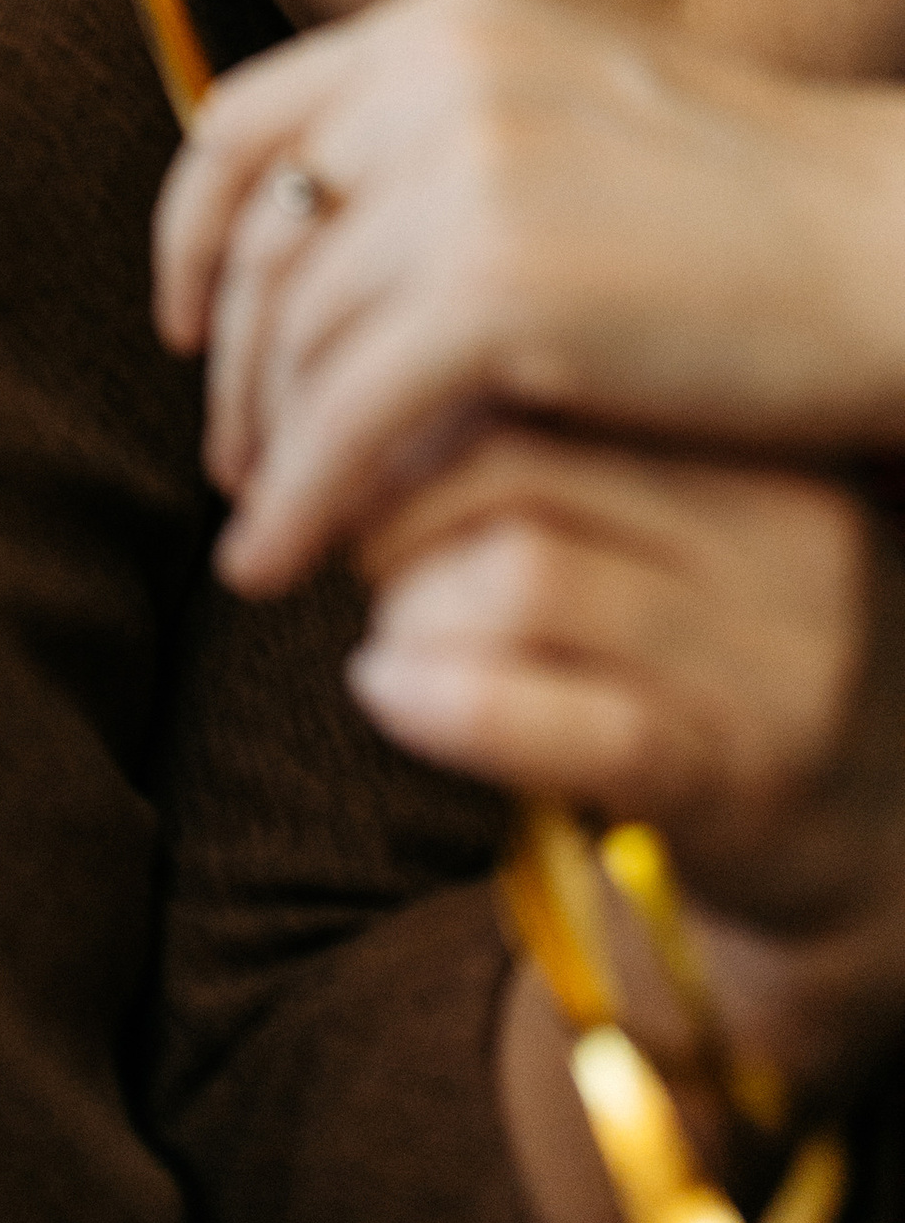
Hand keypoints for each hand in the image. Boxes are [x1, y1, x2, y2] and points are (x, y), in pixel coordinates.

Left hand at [151, 0, 904, 594]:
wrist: (899, 244)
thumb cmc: (763, 207)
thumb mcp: (581, 109)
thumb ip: (459, 132)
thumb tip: (341, 208)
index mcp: (445, 21)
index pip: (246, 120)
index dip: (194, 234)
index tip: (186, 325)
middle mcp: (435, 76)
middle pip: (259, 240)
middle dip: (229, 360)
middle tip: (231, 456)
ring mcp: (465, 177)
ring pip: (292, 335)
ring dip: (261, 443)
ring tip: (266, 519)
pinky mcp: (498, 291)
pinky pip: (342, 415)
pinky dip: (294, 498)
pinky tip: (278, 563)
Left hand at [354, 431, 904, 1101]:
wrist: (885, 843)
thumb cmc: (739, 656)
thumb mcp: (699, 527)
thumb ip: (590, 457)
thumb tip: (386, 406)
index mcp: (768, 454)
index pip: (551, 379)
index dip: (427, 419)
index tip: (382, 463)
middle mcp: (786, 543)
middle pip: (518, 466)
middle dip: (400, 507)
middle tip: (369, 554)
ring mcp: (769, 665)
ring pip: (523, 579)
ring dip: (410, 603)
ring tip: (396, 632)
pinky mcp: (729, 782)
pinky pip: (559, 720)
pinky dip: (443, 700)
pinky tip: (387, 689)